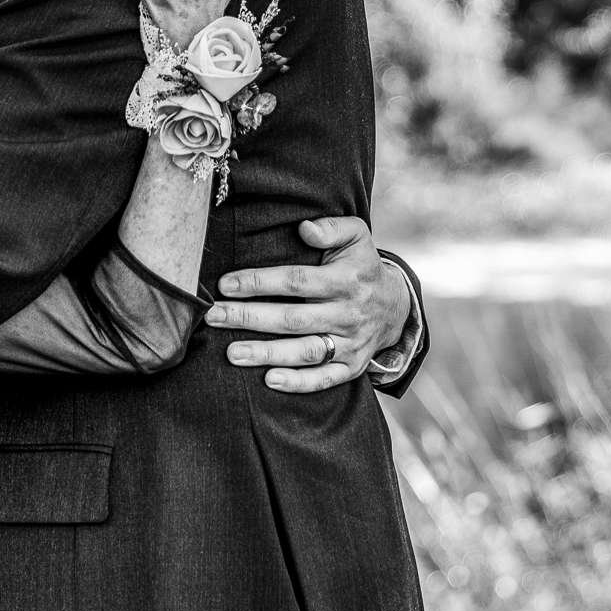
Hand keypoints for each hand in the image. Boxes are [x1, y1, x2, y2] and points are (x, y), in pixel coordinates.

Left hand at [208, 217, 414, 390]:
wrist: (396, 305)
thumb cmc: (362, 265)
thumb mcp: (356, 235)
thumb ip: (331, 228)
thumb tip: (304, 229)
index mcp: (344, 280)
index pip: (295, 281)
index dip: (259, 282)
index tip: (225, 284)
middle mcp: (347, 313)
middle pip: (292, 319)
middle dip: (249, 318)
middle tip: (214, 317)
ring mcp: (350, 343)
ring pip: (305, 352)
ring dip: (267, 353)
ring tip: (232, 353)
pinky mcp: (352, 367)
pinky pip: (324, 379)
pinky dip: (298, 382)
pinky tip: (270, 379)